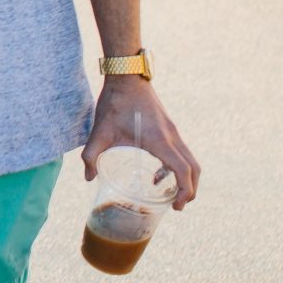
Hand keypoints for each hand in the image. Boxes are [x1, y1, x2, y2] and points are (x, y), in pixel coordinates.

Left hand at [82, 78, 199, 209]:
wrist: (126, 76)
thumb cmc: (115, 102)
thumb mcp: (100, 131)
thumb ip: (91, 156)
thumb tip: (88, 178)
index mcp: (159, 140)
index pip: (183, 170)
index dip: (185, 190)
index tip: (177, 206)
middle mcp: (171, 136)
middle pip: (193, 168)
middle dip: (191, 190)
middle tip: (178, 206)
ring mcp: (173, 131)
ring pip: (190, 159)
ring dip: (186, 178)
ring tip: (171, 194)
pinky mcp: (169, 126)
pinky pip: (181, 151)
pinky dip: (178, 166)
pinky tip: (159, 173)